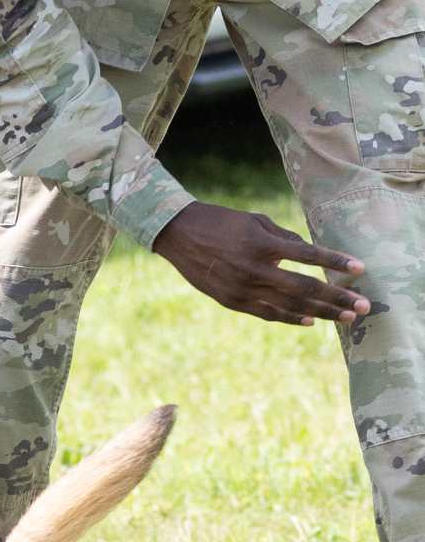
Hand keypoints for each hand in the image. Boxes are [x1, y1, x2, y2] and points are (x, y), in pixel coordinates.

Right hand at [152, 200, 369, 326]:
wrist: (177, 234)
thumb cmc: (220, 221)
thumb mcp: (254, 221)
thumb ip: (284, 237)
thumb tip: (310, 252)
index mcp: (261, 244)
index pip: (308, 255)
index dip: (335, 262)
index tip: (360, 269)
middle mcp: (254, 269)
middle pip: (305, 288)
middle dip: (338, 298)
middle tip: (364, 306)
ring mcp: (242, 288)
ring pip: (290, 305)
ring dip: (323, 312)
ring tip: (348, 317)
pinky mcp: (231, 301)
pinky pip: (267, 313)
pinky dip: (291, 318)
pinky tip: (311, 320)